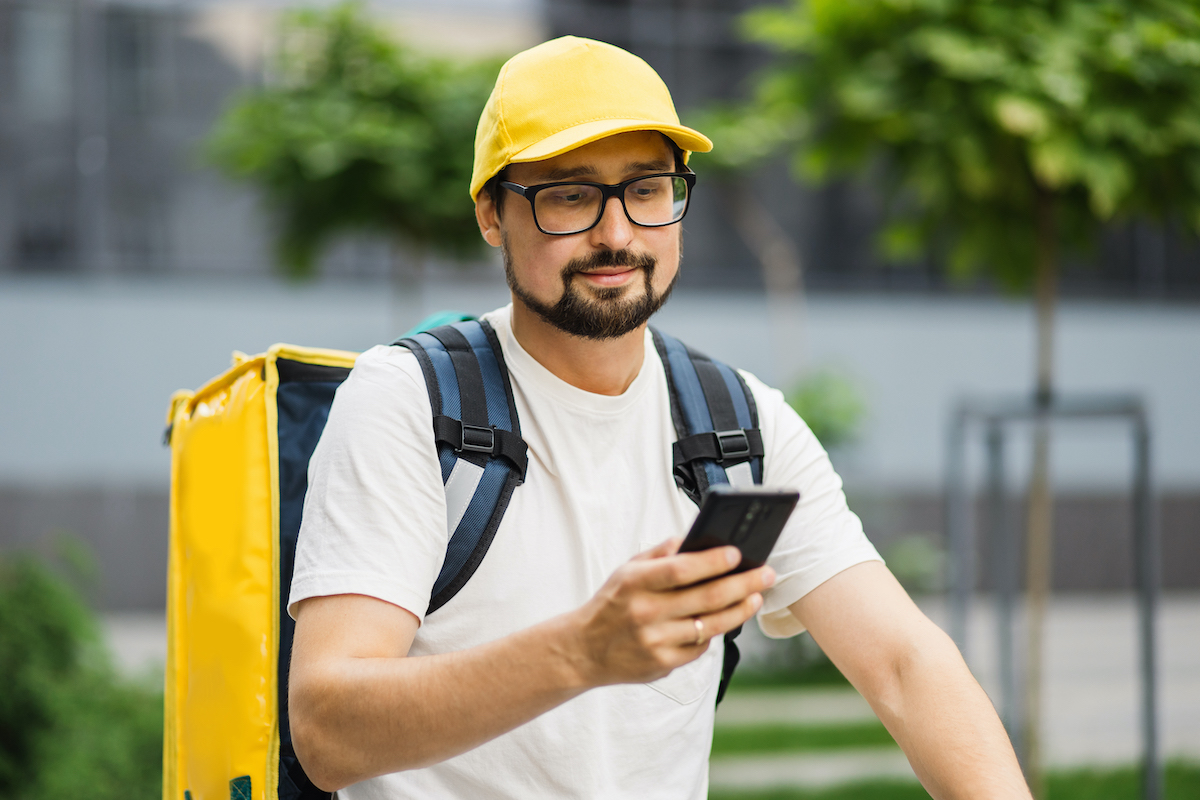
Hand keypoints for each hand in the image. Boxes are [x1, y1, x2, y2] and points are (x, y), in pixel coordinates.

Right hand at [568, 538, 774, 687]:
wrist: (582, 650)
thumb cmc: (612, 604)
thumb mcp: (626, 571)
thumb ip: (660, 554)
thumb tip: (695, 538)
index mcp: (635, 583)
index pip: (680, 569)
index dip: (712, 561)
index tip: (737, 553)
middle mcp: (645, 613)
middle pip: (706, 598)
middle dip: (743, 584)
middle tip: (766, 574)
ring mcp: (654, 642)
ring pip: (710, 625)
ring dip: (740, 610)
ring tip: (756, 596)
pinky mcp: (661, 665)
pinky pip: (699, 647)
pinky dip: (714, 632)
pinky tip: (726, 619)